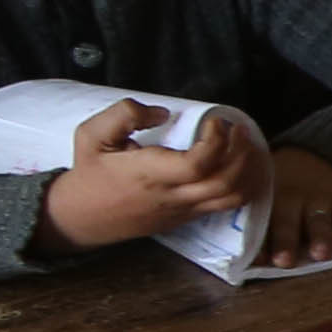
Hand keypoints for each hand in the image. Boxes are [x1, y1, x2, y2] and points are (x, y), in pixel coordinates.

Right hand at [38, 100, 251, 251]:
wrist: (82, 217)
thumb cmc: (90, 172)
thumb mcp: (92, 135)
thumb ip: (123, 115)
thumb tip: (163, 112)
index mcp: (149, 175)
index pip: (197, 164)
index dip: (217, 141)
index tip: (216, 120)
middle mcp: (172, 196)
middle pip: (225, 182)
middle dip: (242, 153)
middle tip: (240, 130)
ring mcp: (183, 211)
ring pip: (232, 198)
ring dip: (250, 171)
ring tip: (249, 146)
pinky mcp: (188, 219)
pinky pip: (227, 206)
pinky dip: (245, 185)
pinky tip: (244, 166)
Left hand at [251, 148, 331, 268]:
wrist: (306, 154)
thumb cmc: (276, 185)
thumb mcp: (259, 192)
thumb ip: (253, 219)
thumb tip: (244, 257)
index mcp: (265, 200)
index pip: (259, 222)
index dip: (259, 242)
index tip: (259, 260)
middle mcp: (290, 198)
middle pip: (287, 222)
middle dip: (286, 241)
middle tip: (285, 261)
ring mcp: (317, 198)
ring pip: (318, 220)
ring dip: (320, 237)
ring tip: (321, 254)